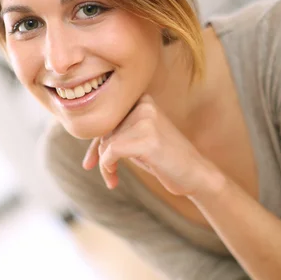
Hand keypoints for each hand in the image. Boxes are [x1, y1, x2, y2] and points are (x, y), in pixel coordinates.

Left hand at [82, 94, 223, 195]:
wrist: (196, 175)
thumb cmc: (165, 159)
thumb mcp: (139, 139)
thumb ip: (118, 130)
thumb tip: (84, 131)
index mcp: (142, 100)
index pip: (108, 118)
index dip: (96, 141)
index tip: (89, 162)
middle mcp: (144, 105)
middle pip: (104, 130)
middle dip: (99, 154)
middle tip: (106, 174)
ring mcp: (146, 120)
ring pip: (106, 142)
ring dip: (104, 165)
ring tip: (113, 178)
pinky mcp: (147, 139)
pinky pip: (110, 152)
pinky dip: (107, 168)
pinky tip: (114, 179)